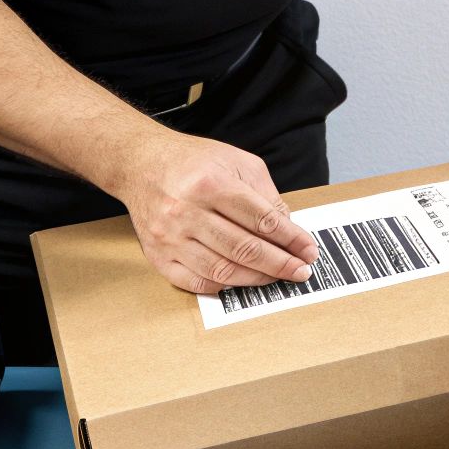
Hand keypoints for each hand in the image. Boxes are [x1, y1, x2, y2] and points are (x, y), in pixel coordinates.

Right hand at [110, 132, 318, 294]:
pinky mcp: (158, 256)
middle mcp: (187, 211)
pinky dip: (222, 287)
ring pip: (222, 271)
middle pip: (244, 248)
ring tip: (275, 277)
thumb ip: (265, 193)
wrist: (140, 164)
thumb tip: (287, 229)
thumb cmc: (191, 162)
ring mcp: (170, 238)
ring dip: (255, 279)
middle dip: (280, 264)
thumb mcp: (235, 161)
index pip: (261, 219)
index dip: (291, 239)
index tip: (308, 251)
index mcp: (210, 183)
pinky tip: (239, 280)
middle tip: (300, 271)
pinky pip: (195, 283)